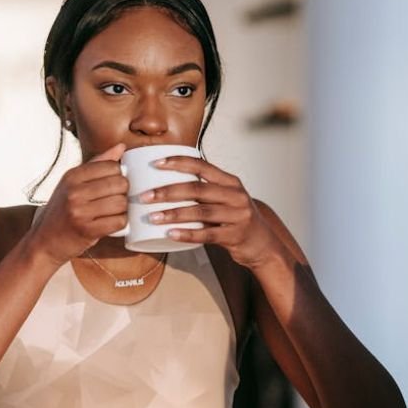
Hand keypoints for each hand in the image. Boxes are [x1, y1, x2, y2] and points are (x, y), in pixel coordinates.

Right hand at [27, 143, 128, 264]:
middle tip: (117, 199)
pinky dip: (121, 223)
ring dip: (123, 209)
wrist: (43, 242)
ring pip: (121, 203)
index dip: (120, 175)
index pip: (111, 166)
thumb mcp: (72, 183)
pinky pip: (118, 222)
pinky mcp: (87, 230)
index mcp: (72, 176)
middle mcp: (74, 191)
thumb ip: (98, 164)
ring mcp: (80, 211)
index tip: (115, 184)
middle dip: (124, 192)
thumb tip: (121, 147)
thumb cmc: (62, 211)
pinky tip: (113, 223)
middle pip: (119, 183)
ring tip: (115, 212)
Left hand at [142, 156, 282, 268]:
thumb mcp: (226, 198)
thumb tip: (166, 183)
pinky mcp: (235, 236)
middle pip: (197, 189)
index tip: (156, 164)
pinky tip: (170, 234)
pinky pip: (207, 235)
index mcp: (230, 181)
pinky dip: (187, 234)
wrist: (262, 244)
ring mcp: (237, 216)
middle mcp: (235, 195)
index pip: (201, 165)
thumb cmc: (236, 219)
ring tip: (152, 217)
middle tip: (145, 196)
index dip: (178, 162)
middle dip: (167, 191)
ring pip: (200, 212)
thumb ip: (204, 190)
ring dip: (173, 214)